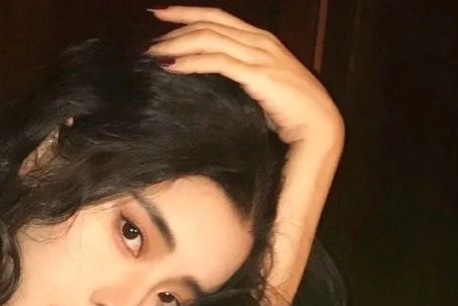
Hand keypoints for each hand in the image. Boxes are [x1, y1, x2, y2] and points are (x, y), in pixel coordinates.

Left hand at [147, 6, 343, 150]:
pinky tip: (172, 67)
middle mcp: (260, 42)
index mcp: (261, 41)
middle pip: (209, 24)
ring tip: (153, 54)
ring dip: (177, 44)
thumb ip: (241, 77)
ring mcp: (261, 56)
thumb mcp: (261, 89)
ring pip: (210, 39)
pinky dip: (192, 62)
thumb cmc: (290, 115)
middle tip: (148, 41)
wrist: (318, 130)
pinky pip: (219, 62)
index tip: (159, 16)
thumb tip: (210, 82)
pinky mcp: (259, 75)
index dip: (186, 13)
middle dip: (175, 29)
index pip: (217, 17)